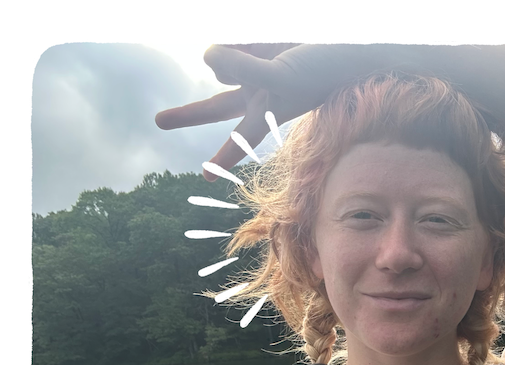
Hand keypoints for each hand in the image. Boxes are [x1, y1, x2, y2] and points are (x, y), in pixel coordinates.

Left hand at [155, 43, 343, 179]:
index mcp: (267, 113)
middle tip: (159, 121)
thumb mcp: (279, 75)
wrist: (346, 54)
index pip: (239, 138)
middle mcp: (257, 97)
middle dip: (189, 114)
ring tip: (263, 57)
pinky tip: (263, 49)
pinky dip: (241, 47)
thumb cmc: (320, 71)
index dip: (222, 156)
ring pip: (222, 64)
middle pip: (215, 107)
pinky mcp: (257, 53)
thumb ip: (242, 68)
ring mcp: (255, 75)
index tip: (205, 177)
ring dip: (236, 58)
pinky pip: (233, 47)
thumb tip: (206, 57)